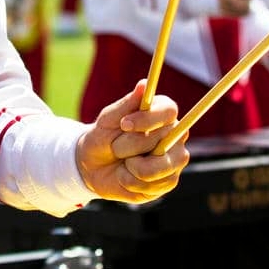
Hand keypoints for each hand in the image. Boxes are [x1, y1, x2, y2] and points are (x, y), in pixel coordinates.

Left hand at [75, 80, 188, 204]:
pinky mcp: (169, 181)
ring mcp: (174, 160)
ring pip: (155, 167)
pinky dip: (129, 181)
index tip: (124, 124)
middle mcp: (175, 136)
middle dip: (128, 145)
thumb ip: (127, 104)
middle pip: (160, 139)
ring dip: (129, 166)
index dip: (148, 118)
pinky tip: (126, 176)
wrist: (93, 167)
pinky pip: (149, 184)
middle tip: (116, 147)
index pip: (169, 110)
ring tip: (124, 162)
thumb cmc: (102, 137)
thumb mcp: (108, 120)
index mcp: (162, 114)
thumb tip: (144, 83)